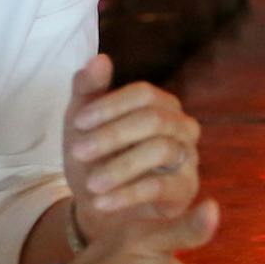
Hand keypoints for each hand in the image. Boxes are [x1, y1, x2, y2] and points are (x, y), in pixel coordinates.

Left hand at [65, 54, 200, 241]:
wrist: (98, 205)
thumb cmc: (95, 157)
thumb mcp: (82, 123)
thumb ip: (88, 89)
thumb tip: (100, 59)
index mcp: (160, 105)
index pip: (143, 94)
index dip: (110, 105)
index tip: (78, 123)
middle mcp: (181, 126)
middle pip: (154, 119)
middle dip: (113, 135)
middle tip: (77, 152)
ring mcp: (187, 157)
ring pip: (162, 150)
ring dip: (121, 167)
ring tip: (91, 184)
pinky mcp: (185, 189)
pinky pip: (161, 186)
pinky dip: (128, 194)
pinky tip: (101, 202)